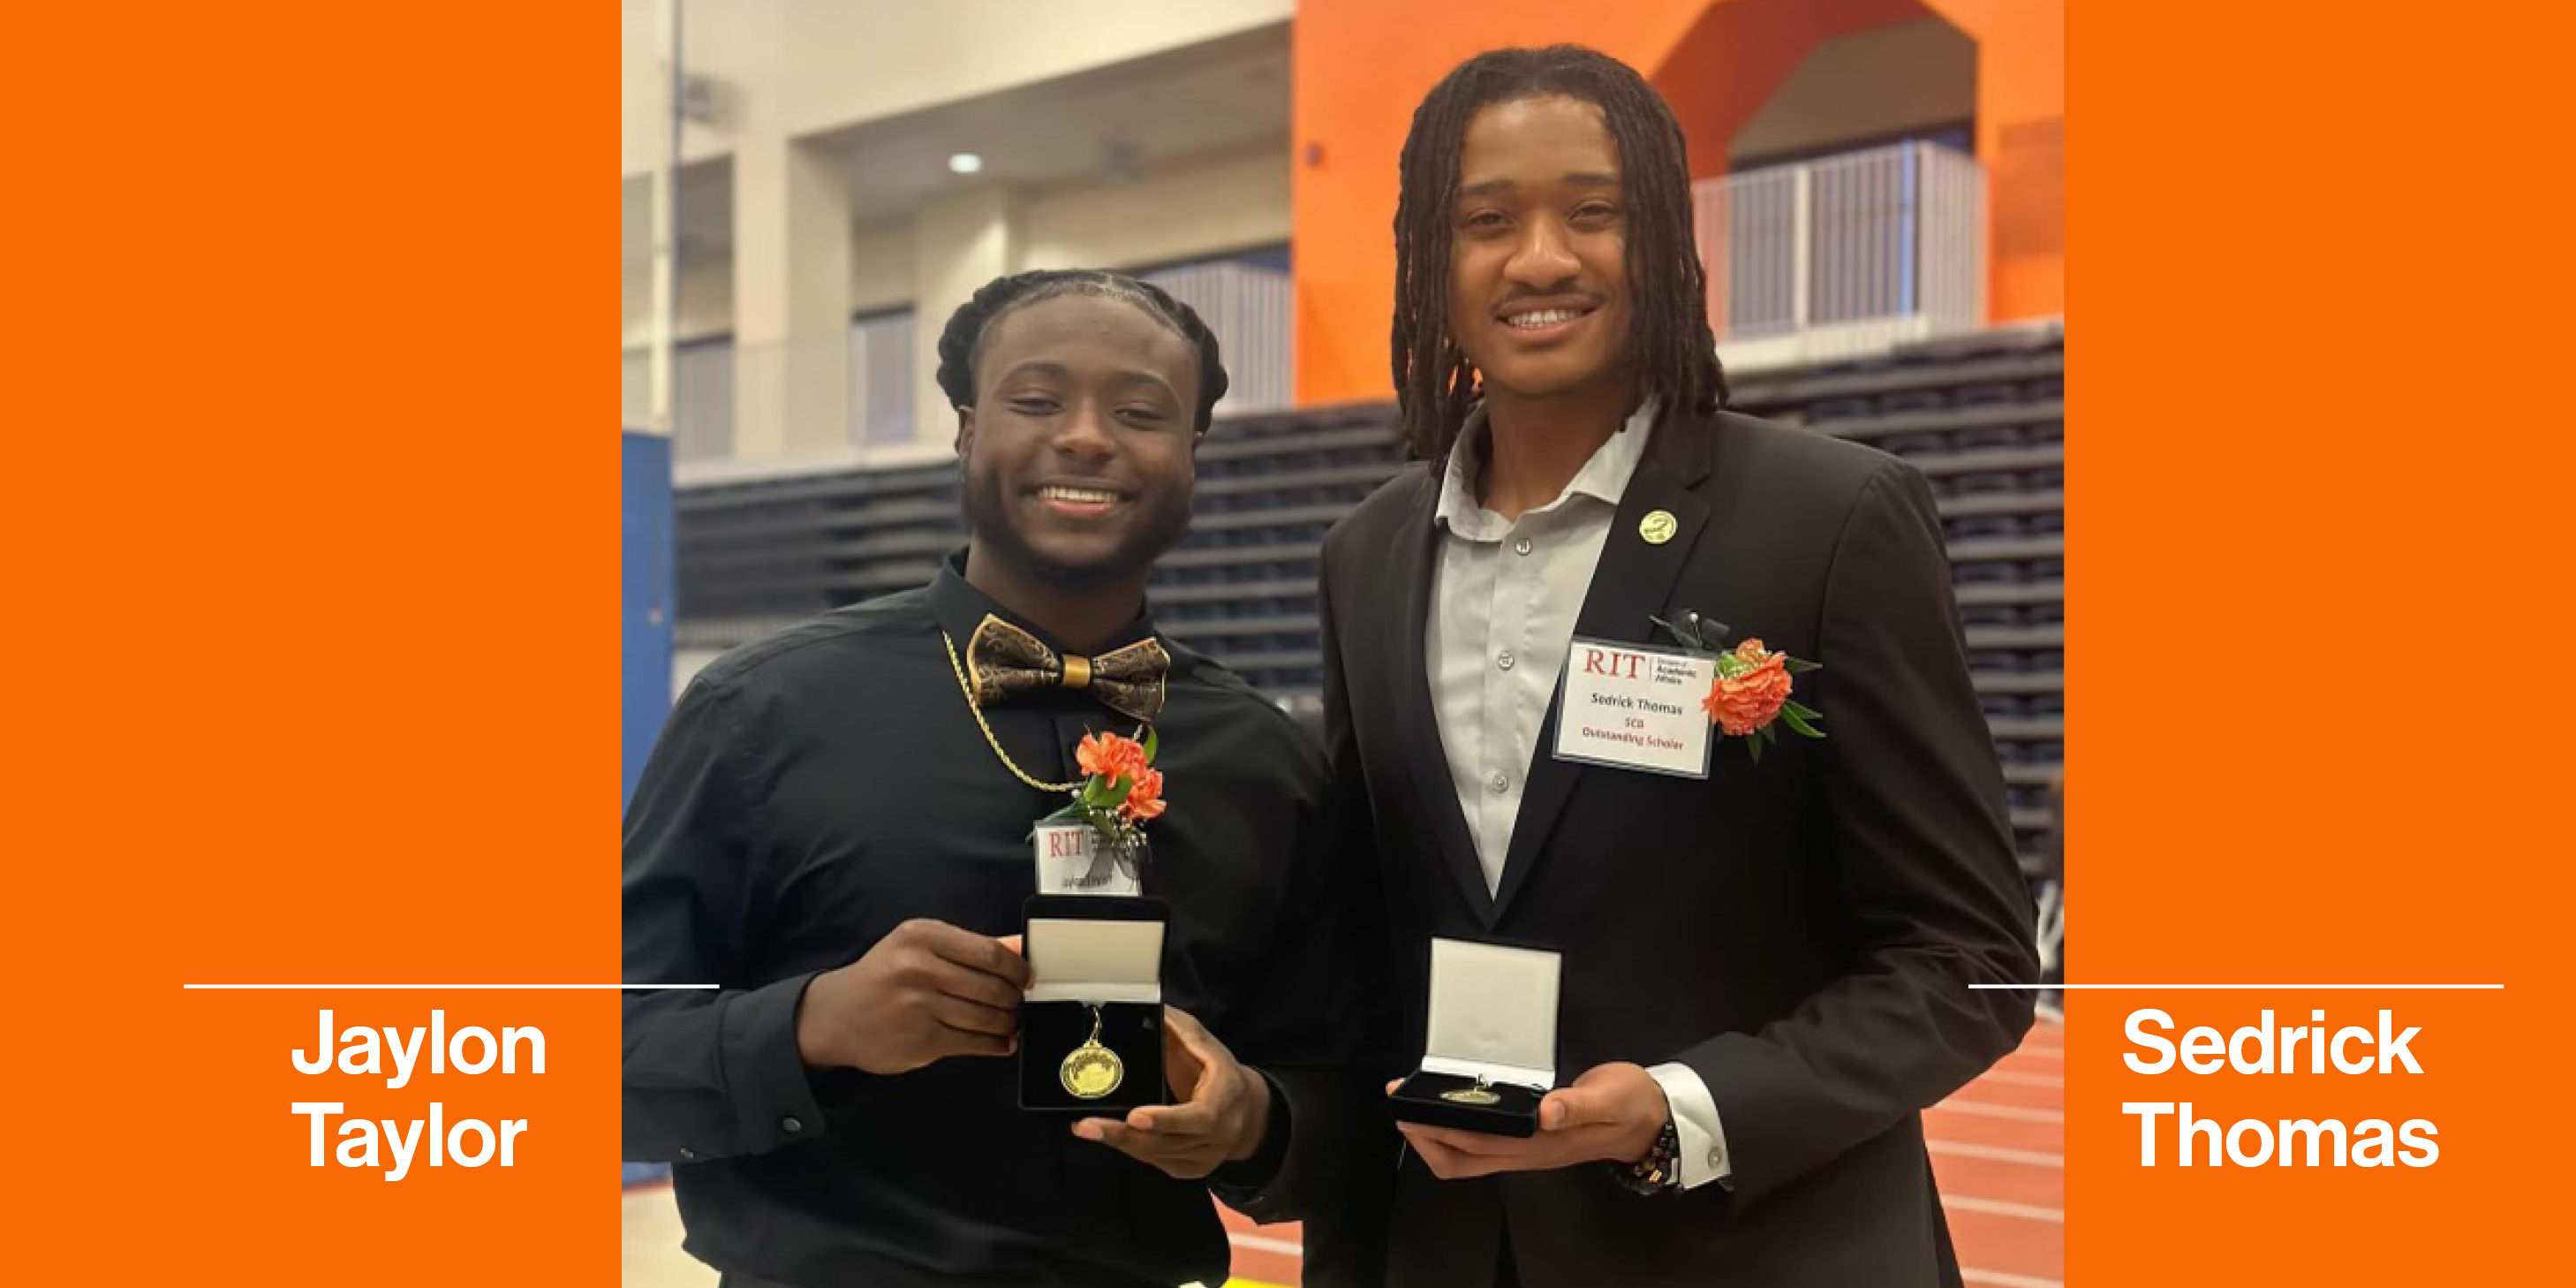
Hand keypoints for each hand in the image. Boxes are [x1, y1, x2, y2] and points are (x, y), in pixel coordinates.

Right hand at [796, 921, 1029, 1075]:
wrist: (836, 1016)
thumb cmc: (883, 977)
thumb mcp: (919, 946)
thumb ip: (969, 947)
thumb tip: (1019, 947)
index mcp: (922, 937)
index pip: (989, 952)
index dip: (1017, 968)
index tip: (1026, 976)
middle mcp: (919, 968)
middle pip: (993, 986)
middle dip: (1014, 997)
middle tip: (1017, 1001)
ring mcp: (920, 1006)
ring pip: (987, 1016)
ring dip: (1007, 1022)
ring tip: (1008, 1021)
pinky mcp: (922, 1039)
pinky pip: (974, 1042)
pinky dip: (996, 1044)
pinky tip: (1000, 1041)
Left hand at [1072, 1007, 1271, 1178]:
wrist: (1249, 1114)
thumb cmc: (1223, 1075)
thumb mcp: (1210, 1048)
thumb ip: (1183, 1031)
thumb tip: (1154, 1010)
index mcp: (1223, 1102)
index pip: (1197, 1118)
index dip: (1166, 1119)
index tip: (1135, 1116)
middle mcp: (1216, 1137)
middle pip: (1166, 1143)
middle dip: (1124, 1135)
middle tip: (1087, 1126)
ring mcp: (1202, 1159)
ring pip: (1156, 1156)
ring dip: (1119, 1142)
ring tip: (1086, 1128)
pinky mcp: (1189, 1170)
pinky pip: (1155, 1163)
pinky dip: (1130, 1149)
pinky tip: (1108, 1136)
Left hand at [1392, 1061, 1668, 1180]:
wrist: (1652, 1121)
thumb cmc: (1629, 1104)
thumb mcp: (1608, 1097)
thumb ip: (1576, 1104)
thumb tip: (1545, 1110)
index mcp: (1541, 1142)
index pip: (1476, 1142)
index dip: (1438, 1130)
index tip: (1408, 1111)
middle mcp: (1527, 1153)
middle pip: (1461, 1158)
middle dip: (1424, 1135)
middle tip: (1399, 1106)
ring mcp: (1528, 1152)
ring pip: (1468, 1159)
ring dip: (1436, 1138)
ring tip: (1414, 1111)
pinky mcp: (1531, 1143)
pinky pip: (1482, 1149)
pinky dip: (1457, 1134)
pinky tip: (1450, 1113)